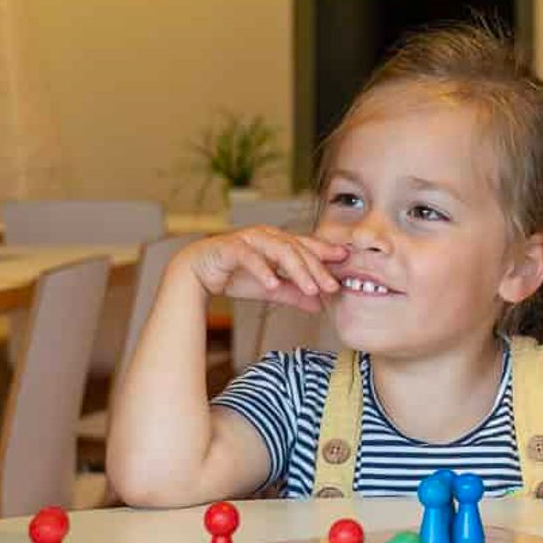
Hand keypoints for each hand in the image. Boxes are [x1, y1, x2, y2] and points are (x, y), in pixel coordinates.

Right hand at [182, 227, 346, 311]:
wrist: (196, 272)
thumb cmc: (233, 275)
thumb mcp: (269, 288)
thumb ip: (293, 294)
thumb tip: (319, 305)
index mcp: (277, 242)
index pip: (307, 247)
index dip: (327, 253)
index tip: (347, 262)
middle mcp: (266, 236)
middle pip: (298, 250)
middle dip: (317, 269)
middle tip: (332, 287)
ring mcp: (248, 239)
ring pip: (279, 251)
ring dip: (297, 270)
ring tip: (310, 288)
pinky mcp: (230, 247)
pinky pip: (249, 257)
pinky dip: (262, 270)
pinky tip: (273, 285)